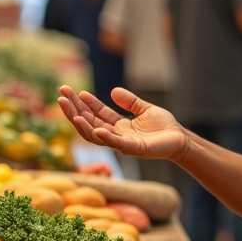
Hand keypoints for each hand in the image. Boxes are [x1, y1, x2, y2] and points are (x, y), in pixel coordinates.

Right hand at [58, 86, 188, 160]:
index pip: (95, 114)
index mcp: (118, 125)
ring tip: (72, 112)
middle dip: (74, 111)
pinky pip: (117, 145)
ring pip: (97, 136)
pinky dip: (107, 138)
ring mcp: (124, 143)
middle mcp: (117, 135)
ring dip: (83, 125)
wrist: (180, 139)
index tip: (69, 91)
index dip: (82, 103)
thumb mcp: (144, 108)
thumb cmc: (163, 127)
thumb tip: (113, 91)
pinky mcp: (135, 149)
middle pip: (90, 123)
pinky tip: (97, 129)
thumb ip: (130, 101)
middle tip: (61, 96)